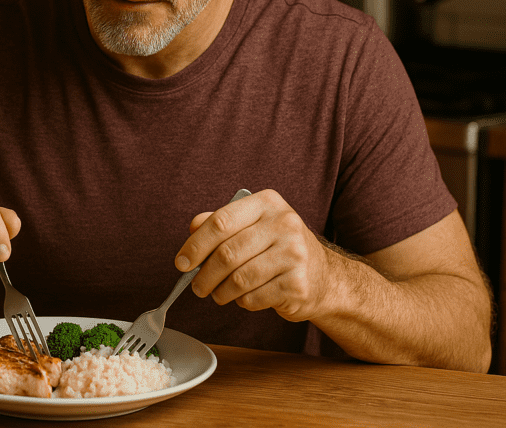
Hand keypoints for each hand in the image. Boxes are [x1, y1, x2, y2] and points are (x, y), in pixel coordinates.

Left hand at [175, 189, 331, 321]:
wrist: (324, 277)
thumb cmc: (280, 249)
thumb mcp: (254, 225)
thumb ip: (222, 223)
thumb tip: (193, 228)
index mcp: (268, 203)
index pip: (221, 221)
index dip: (195, 245)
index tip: (181, 262)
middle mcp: (284, 224)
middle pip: (227, 253)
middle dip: (204, 275)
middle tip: (197, 286)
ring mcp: (294, 254)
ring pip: (238, 279)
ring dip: (221, 292)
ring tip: (219, 294)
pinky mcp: (297, 285)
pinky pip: (253, 298)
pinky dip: (242, 302)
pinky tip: (246, 297)